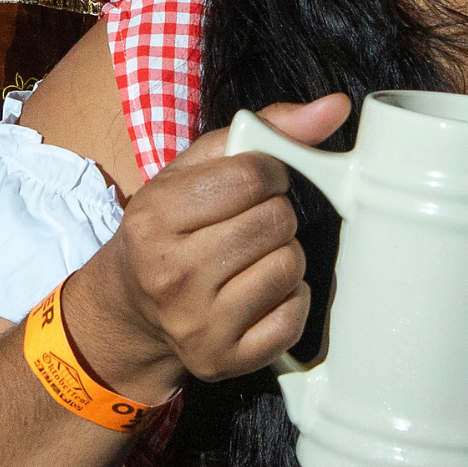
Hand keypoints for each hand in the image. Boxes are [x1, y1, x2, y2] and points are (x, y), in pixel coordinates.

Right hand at [64, 96, 348, 401]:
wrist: (131, 308)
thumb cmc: (171, 227)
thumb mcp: (194, 169)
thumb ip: (265, 129)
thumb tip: (336, 107)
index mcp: (154, 217)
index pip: (252, 175)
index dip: (271, 173)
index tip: (258, 184)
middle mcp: (170, 274)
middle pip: (275, 222)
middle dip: (276, 215)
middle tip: (252, 225)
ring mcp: (197, 323)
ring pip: (290, 267)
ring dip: (285, 256)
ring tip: (254, 258)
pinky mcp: (224, 360)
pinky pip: (294, 315)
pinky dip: (290, 300)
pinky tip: (262, 294)